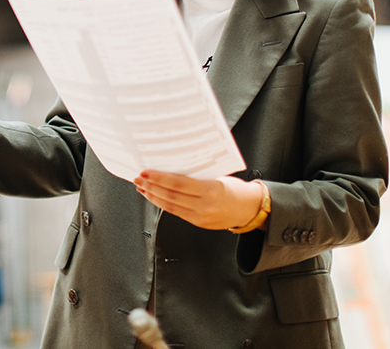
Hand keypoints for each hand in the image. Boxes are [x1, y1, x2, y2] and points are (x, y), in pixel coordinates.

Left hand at [133, 170, 265, 230]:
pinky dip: (163, 204)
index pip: (179, 184)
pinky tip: (155, 197)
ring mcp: (201, 217)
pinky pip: (176, 213)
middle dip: (152, 187)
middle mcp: (205, 206)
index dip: (160, 178)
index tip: (146, 172)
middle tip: (139, 178)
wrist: (250, 209)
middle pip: (171, 196)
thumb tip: (172, 166)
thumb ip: (197, 174)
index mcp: (212, 190)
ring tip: (142, 187)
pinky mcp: (199, 223)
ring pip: (171, 206)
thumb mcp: (218, 176)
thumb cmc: (236, 189)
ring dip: (153, 196)